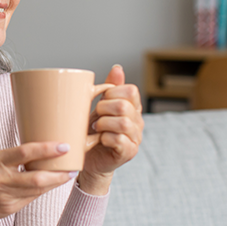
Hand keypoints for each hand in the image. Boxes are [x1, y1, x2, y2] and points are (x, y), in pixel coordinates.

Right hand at [0, 143, 74, 225]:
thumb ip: (12, 159)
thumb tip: (39, 153)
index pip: (25, 152)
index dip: (47, 149)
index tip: (63, 146)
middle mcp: (0, 179)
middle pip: (36, 178)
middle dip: (57, 174)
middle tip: (72, 168)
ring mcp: (4, 196)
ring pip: (36, 191)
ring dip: (53, 184)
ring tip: (65, 175)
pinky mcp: (8, 209)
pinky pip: (30, 199)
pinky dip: (41, 192)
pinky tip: (49, 186)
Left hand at [80, 64, 143, 194]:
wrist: (88, 158)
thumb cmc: (94, 131)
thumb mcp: (100, 106)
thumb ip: (110, 88)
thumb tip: (117, 68)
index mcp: (133, 107)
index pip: (131, 90)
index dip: (113, 92)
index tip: (101, 99)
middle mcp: (138, 122)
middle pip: (124, 106)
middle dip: (104, 108)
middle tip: (95, 115)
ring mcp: (135, 138)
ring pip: (123, 123)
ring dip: (104, 123)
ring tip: (95, 128)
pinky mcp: (129, 152)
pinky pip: (119, 140)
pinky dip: (105, 138)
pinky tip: (99, 139)